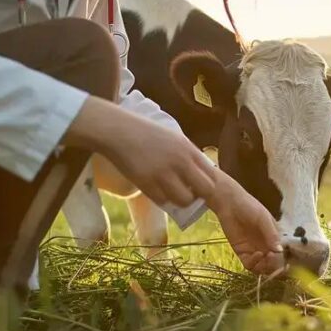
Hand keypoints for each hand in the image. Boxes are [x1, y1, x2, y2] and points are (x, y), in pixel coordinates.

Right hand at [65, 97, 214, 207]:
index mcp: (188, 149)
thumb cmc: (145, 132)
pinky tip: (156, 190)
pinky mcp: (147, 183)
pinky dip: (162, 199)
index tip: (200, 187)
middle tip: (189, 193)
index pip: (212, 175)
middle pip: (205, 190)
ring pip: (184, 199)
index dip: (208, 185)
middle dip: (199, 195)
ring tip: (171, 192)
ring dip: (180, 200)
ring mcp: (164, 173)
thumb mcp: (173, 138)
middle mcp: (180, 161)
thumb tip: (201, 175)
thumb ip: (188, 155)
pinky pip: (163, 200)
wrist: (118, 130)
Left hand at [206, 171, 284, 275]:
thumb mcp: (263, 218)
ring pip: (262, 267)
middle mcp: (266, 246)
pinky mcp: (242, 253)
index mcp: (275, 238)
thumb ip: (271, 234)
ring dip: (265, 267)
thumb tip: (279, 251)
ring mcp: (254, 251)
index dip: (283, 259)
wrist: (228, 204)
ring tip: (264, 256)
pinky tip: (256, 255)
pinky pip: (249, 265)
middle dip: (274, 265)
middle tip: (271, 257)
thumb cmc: (249, 206)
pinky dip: (254, 264)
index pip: (283, 254)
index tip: (281, 257)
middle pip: (273, 264)